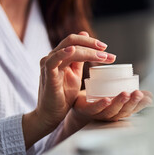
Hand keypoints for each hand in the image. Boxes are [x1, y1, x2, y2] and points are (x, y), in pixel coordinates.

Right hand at [23, 32, 115, 148]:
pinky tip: (73, 51)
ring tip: (102, 56)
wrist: (51, 114)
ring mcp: (49, 65)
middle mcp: (53, 57)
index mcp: (60, 57)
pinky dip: (63, 53)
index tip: (106, 48)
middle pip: (72, 40)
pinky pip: (53, 60)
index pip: (75, 41)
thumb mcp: (74, 76)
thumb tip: (88, 47)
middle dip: (91, 43)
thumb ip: (79, 61)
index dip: (91, 42)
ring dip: (87, 50)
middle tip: (106, 49)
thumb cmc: (62, 96)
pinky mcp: (47, 75)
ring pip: (68, 48)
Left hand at [73, 90, 152, 121]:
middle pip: (123, 111)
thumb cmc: (100, 99)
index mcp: (120, 111)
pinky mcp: (87, 110)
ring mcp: (99, 114)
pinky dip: (101, 104)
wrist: (79, 103)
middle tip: (138, 93)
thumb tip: (150, 95)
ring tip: (126, 94)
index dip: (141, 104)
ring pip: (111, 111)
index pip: (133, 109)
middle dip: (132, 102)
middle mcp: (111, 115)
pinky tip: (107, 99)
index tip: (148, 97)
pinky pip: (95, 108)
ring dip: (119, 102)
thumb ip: (133, 94)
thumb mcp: (118, 95)